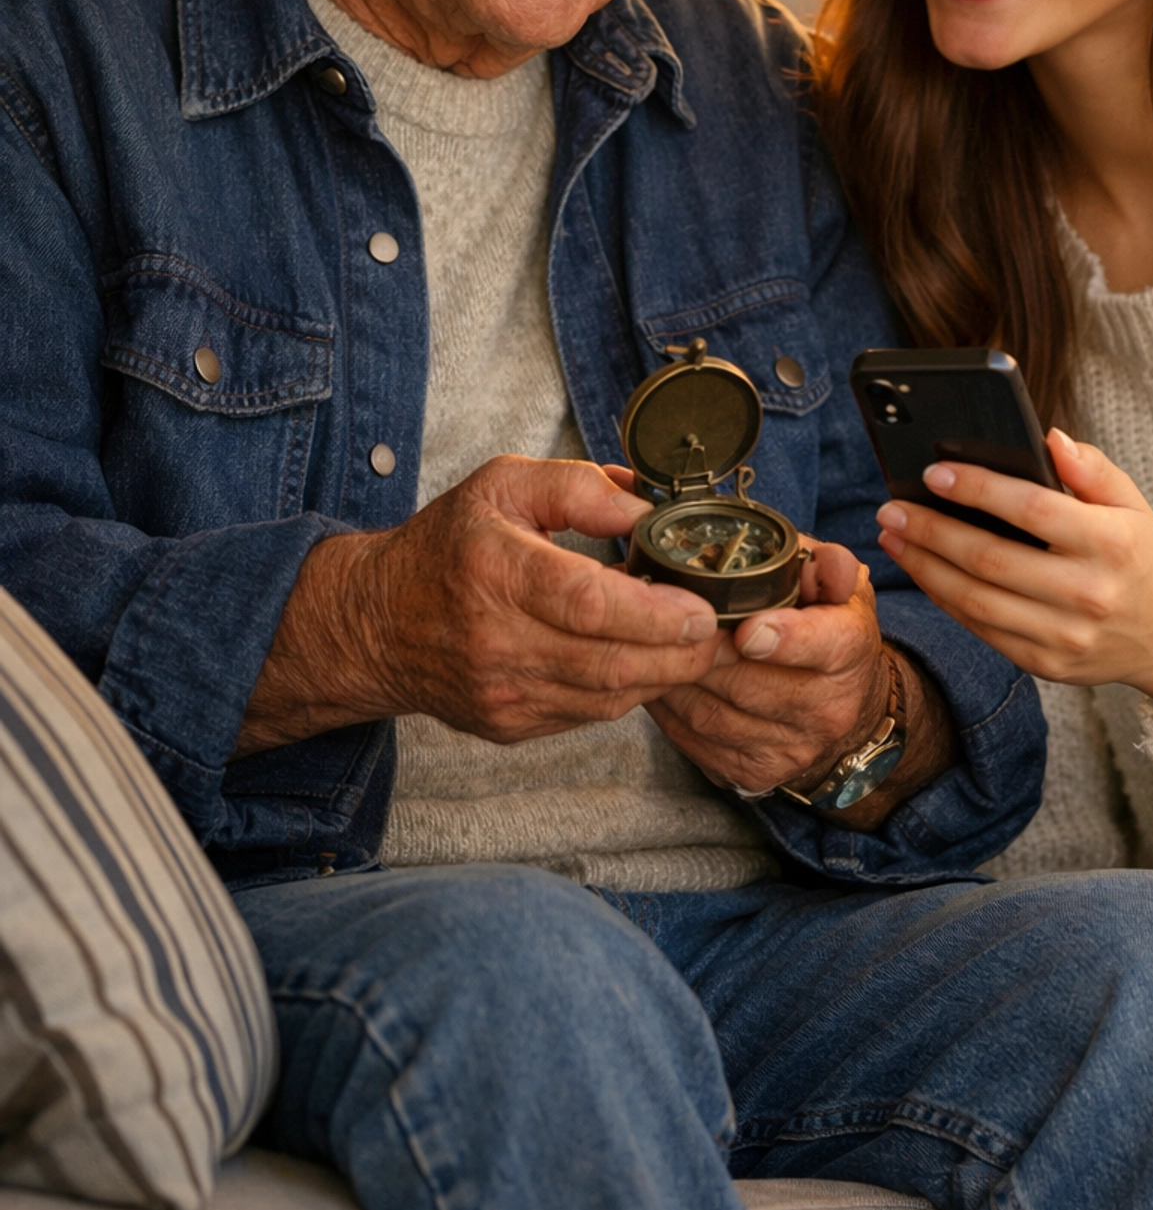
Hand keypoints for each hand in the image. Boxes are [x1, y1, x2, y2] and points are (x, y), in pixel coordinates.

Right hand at [237, 456, 718, 753]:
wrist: (376, 624)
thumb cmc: (448, 546)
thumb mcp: (503, 484)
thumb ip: (578, 486)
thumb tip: (644, 509)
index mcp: (492, 568)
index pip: (586, 602)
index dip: (654, 612)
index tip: (700, 608)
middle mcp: (494, 639)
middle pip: (609, 662)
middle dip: (680, 653)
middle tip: (718, 631)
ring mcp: (500, 692)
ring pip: (607, 697)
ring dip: (662, 675)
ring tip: (694, 645)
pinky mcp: (508, 724)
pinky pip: (589, 715)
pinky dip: (627, 690)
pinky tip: (645, 661)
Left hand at [649, 538, 954, 825]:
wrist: (841, 701)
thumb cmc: (826, 625)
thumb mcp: (837, 584)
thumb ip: (827, 565)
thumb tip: (823, 563)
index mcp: (850, 648)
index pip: (823, 646)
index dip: (784, 640)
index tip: (748, 631)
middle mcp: (828, 707)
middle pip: (749, 683)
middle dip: (702, 651)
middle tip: (665, 619)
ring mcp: (792, 748)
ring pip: (713, 714)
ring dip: (675, 679)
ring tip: (652, 646)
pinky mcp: (756, 771)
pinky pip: (696, 739)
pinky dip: (668, 709)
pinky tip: (658, 680)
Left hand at [876, 430, 1152, 730]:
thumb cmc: (1138, 555)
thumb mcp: (1131, 503)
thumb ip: (1092, 468)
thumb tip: (1049, 437)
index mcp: (1111, 544)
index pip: (1033, 510)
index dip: (978, 489)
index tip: (933, 472)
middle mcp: (1088, 594)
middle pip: (991, 559)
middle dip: (931, 531)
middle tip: (891, 507)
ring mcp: (1066, 636)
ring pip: (976, 601)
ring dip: (924, 567)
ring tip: (892, 537)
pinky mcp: (1047, 665)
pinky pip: (982, 630)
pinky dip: (944, 599)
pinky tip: (922, 570)